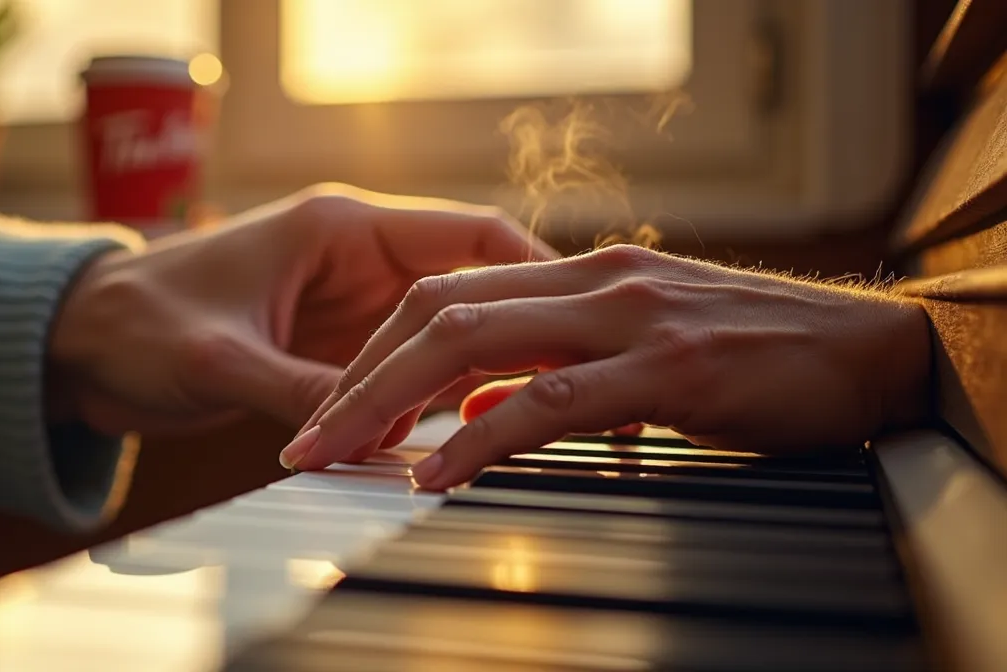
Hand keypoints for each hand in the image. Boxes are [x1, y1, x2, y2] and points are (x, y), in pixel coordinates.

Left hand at [45, 183, 556, 435]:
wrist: (75, 342)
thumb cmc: (135, 323)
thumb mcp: (222, 360)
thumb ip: (304, 396)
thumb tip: (382, 444)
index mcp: (340, 228)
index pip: (466, 233)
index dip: (527, 271)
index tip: (570, 320)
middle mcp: (355, 260)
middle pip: (464, 292)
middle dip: (501, 342)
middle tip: (544, 394)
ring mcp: (346, 307)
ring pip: (436, 341)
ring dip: (461, 382)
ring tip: (504, 425)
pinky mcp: (329, 348)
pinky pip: (398, 375)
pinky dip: (419, 406)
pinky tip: (444, 441)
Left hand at [280, 245, 933, 488]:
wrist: (870, 348)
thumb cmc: (755, 357)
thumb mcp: (639, 356)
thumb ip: (553, 371)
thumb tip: (477, 410)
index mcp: (577, 275)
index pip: (446, 297)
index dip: (377, 349)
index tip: (334, 409)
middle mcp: (589, 280)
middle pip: (434, 310)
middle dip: (357, 376)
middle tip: (306, 438)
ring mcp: (624, 315)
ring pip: (472, 342)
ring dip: (389, 400)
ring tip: (336, 453)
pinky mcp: (664, 364)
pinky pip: (548, 399)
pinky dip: (478, 436)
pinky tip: (432, 472)